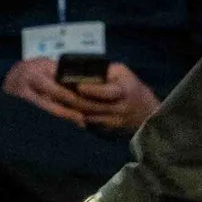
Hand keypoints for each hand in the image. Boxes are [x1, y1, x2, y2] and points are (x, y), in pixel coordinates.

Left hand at [4, 56, 159, 134]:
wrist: (147, 114)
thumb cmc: (133, 88)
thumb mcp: (124, 74)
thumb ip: (106, 71)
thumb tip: (83, 68)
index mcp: (124, 92)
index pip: (107, 93)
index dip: (92, 90)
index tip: (78, 86)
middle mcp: (118, 110)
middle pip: (93, 107)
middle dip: (74, 101)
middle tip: (56, 93)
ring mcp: (112, 123)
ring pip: (88, 118)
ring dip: (72, 111)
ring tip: (55, 103)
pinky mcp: (107, 132)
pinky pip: (88, 126)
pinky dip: (76, 119)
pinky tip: (64, 112)